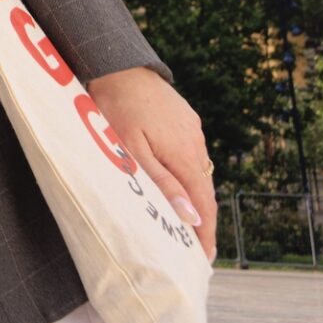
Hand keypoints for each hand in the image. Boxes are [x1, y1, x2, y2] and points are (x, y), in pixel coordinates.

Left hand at [88, 66, 215, 253]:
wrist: (117, 64)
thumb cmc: (116, 108)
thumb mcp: (132, 150)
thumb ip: (162, 184)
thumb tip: (190, 217)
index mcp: (186, 155)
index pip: (204, 205)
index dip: (205, 233)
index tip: (204, 258)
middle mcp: (196, 143)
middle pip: (204, 190)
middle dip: (202, 220)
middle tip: (195, 247)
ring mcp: (193, 129)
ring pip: (198, 171)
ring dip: (194, 196)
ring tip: (185, 220)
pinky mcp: (186, 119)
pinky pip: (191, 153)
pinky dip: (187, 173)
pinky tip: (176, 181)